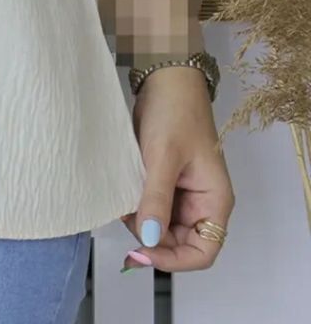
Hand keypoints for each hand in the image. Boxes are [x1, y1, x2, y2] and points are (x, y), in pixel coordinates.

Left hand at [119, 65, 234, 273]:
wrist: (166, 77)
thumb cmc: (174, 112)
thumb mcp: (163, 156)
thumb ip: (156, 198)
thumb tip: (149, 239)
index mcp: (214, 201)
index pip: (202, 252)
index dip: (174, 259)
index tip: (143, 251)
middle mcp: (202, 202)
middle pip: (179, 242)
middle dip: (152, 238)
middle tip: (126, 218)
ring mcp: (184, 192)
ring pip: (162, 225)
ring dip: (142, 221)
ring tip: (122, 203)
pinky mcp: (166, 180)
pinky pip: (153, 205)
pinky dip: (137, 205)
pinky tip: (123, 193)